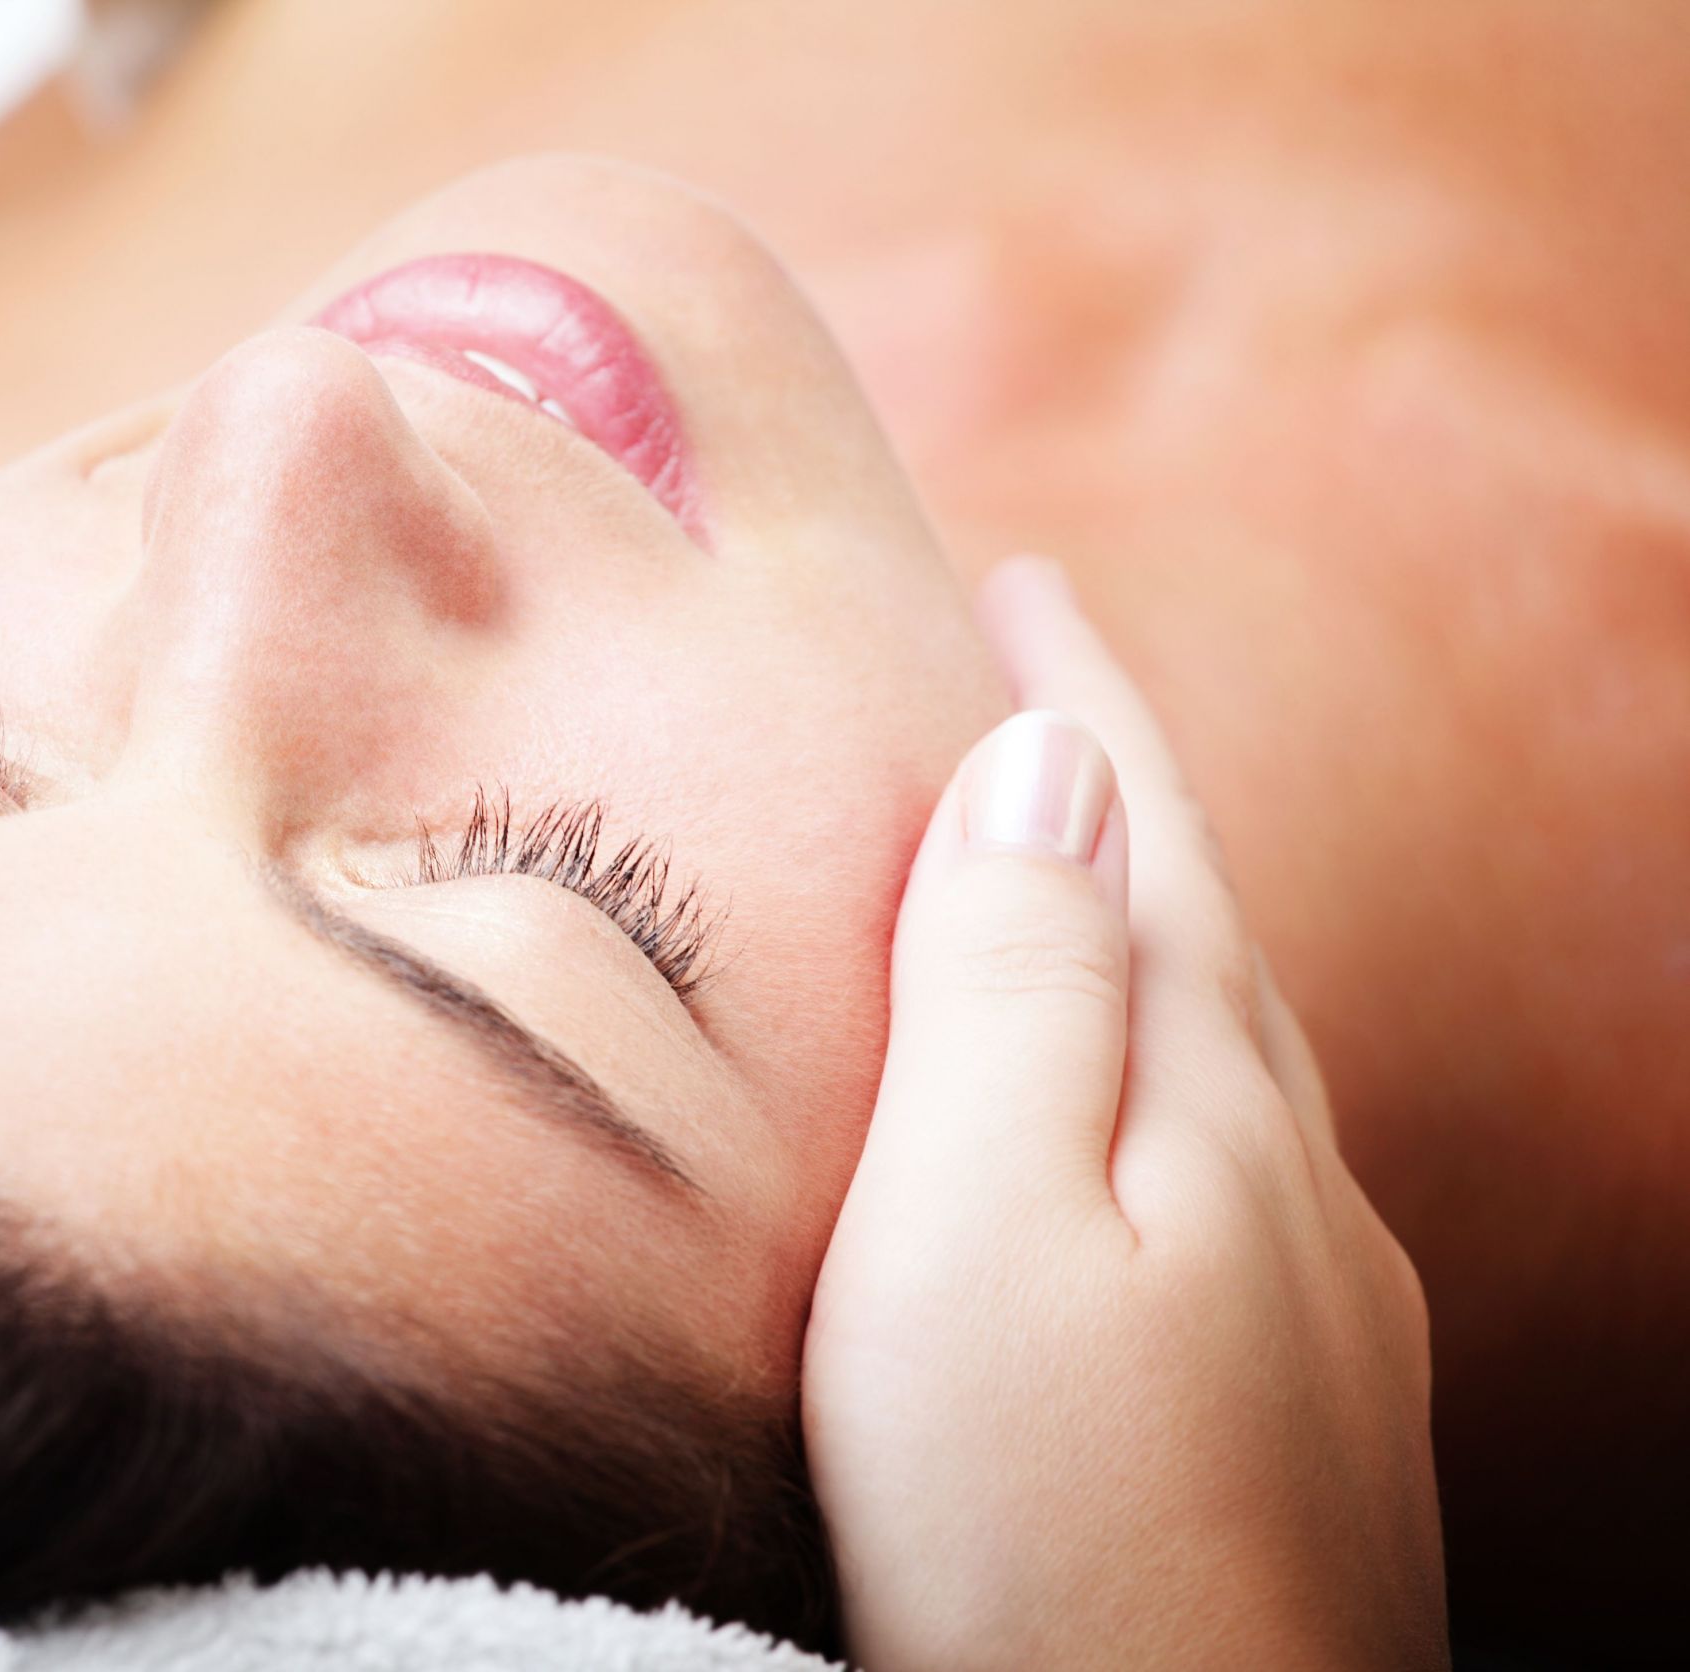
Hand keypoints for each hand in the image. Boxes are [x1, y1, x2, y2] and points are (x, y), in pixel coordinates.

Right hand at [802, 559, 1445, 1669]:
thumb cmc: (1036, 1530)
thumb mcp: (976, 1228)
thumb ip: (1019, 989)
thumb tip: (1051, 764)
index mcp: (1214, 1114)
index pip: (1150, 846)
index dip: (1086, 706)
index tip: (1025, 576)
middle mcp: (1302, 1197)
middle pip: (1216, 944)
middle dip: (1128, 809)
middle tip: (1043, 710)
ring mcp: (1323, 1326)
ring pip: (1240, 1076)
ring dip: (1159, 955)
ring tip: (1074, 902)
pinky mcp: (1304, 1439)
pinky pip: (1242, 1194)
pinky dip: (1175, 1105)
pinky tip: (1144, 1160)